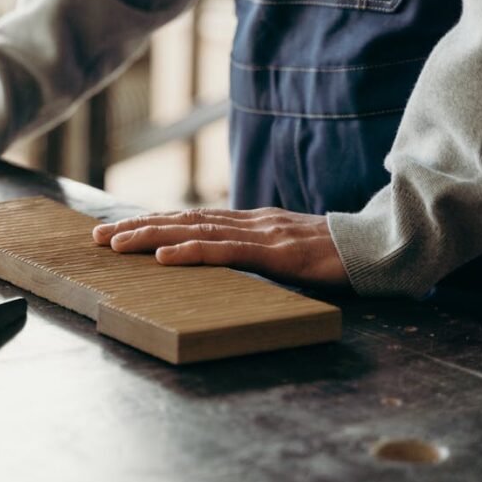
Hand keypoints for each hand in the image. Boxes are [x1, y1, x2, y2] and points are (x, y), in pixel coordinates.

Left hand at [92, 207, 348, 287]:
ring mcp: (262, 233)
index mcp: (250, 222)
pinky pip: (226, 251)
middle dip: (136, 228)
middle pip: (182, 220)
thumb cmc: (339, 254)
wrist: (385, 246)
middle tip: (96, 239)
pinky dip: (191, 252)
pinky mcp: (277, 252)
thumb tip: (225, 262)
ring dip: (151, 237)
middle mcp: (250, 221)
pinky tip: (164, 257)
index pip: (191, 219)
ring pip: (195, 231)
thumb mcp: (288, 252)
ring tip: (116, 245)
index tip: (116, 232)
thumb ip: (257, 252)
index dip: (151, 223)